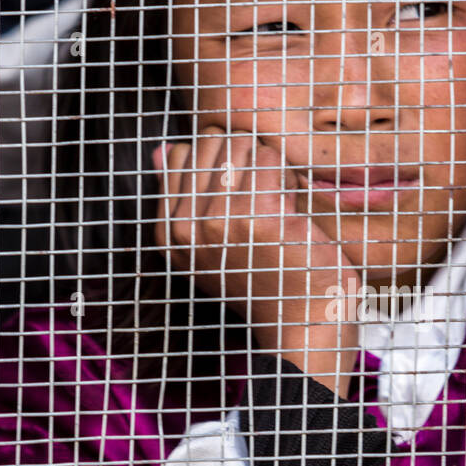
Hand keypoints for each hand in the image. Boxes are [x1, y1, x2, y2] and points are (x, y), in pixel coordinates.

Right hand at [153, 128, 359, 396]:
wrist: (302, 324)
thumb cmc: (266, 282)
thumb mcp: (211, 246)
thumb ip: (183, 196)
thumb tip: (163, 148)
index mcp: (169, 231)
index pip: (182, 153)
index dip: (220, 162)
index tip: (238, 197)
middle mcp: (186, 227)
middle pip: (212, 141)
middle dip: (244, 158)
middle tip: (264, 199)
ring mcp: (220, 221)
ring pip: (243, 145)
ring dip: (270, 167)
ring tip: (279, 206)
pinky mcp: (258, 216)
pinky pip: (271, 159)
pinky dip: (290, 177)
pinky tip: (293, 211)